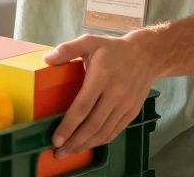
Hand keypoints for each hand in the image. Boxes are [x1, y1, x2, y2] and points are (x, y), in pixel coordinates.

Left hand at [44, 32, 158, 158]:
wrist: (147, 55)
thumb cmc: (114, 49)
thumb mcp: (90, 42)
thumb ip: (67, 49)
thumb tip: (46, 59)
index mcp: (102, 77)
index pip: (83, 107)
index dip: (68, 126)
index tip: (56, 139)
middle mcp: (115, 93)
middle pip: (92, 125)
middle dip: (74, 142)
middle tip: (58, 152)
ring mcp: (125, 105)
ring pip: (104, 132)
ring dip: (86, 144)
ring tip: (70, 151)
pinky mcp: (132, 112)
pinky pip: (114, 131)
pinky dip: (100, 141)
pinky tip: (88, 143)